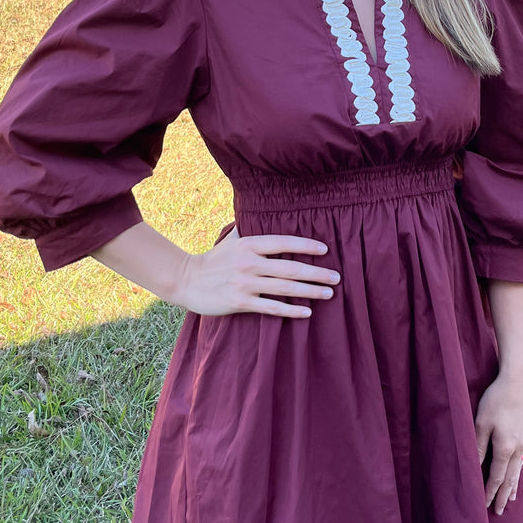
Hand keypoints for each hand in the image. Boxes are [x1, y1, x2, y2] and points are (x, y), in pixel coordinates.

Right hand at [177, 226, 338, 318]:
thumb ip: (247, 228)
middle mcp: (250, 263)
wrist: (186, 280)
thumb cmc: (212, 260)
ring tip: (329, 293)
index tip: (325, 250)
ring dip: (310, 291)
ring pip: (285, 288)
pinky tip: (307, 312)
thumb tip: (257, 210)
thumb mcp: (230, 240)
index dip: (306, 245)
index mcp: (249, 244)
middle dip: (317, 273)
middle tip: (337, 277)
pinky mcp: (241, 302)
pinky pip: (271, 307)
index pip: (284, 242)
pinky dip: (291, 310)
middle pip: (290, 267)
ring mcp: (246, 284)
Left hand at [474, 372, 522, 515]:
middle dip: (504, 495)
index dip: (491, 492)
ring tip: (512, 499)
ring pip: (518, 470)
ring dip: (513, 486)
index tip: (487, 506)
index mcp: (505, 448)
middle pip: (510, 478)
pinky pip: (522, 459)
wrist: (519, 380)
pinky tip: (518, 471)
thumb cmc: (497, 399)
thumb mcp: (481, 422)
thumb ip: (478, 446)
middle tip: (501, 512)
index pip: (496, 477)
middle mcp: (518, 448)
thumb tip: (475, 466)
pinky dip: (519, 471)